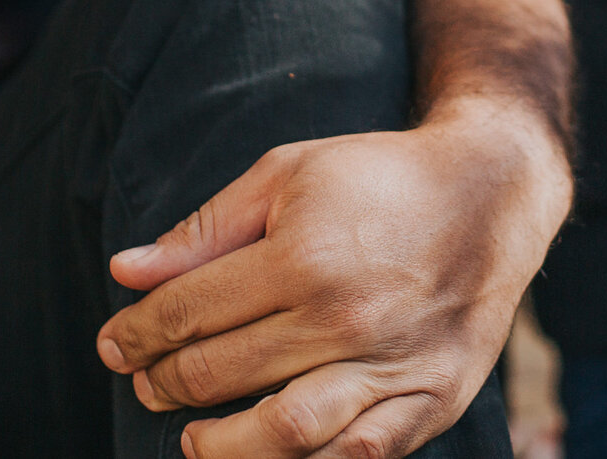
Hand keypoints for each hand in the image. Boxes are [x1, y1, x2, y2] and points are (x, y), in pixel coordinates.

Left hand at [96, 106, 567, 458]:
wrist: (492, 193)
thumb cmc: (377, 177)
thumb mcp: (286, 175)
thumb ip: (205, 229)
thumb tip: (124, 272)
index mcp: (303, 256)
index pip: (190, 311)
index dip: (138, 333)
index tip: (113, 344)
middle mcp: (344, 318)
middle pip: (225, 372)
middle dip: (166, 383)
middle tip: (145, 384)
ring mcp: (391, 366)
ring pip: (285, 433)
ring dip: (223, 446)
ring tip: (193, 440)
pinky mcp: (430, 399)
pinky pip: (359, 457)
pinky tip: (273, 456)